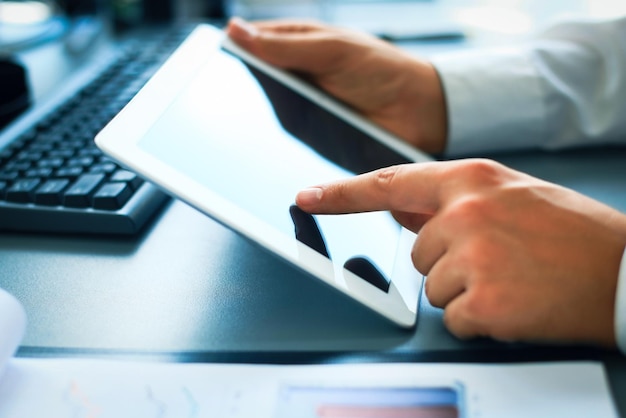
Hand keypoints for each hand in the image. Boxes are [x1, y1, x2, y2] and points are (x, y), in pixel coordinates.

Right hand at [226, 17, 447, 153]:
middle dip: (240, 87)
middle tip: (224, 96)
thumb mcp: (332, 51)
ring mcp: (302, 107)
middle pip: (254, 80)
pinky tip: (270, 142)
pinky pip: (285, 137)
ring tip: (245, 122)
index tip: (211, 59)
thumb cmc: (382, 69)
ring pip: (265, 110)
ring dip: (256, 116)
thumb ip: (285, 47)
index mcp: (299, 44)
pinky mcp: (311, 136)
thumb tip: (236, 31)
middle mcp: (296, 75)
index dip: (233, 49)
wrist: (420, 113)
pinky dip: (277, 138)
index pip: (253, 42)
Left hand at [296, 159, 625, 346]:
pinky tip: (516, 303)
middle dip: (448, 264)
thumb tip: (404, 209)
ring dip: (466, 293)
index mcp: (471, 179)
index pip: (390, 184)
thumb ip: (452, 201)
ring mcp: (473, 257)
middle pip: (416, 254)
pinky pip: (456, 320)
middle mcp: (465, 213)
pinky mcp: (484, 301)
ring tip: (512, 279)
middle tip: (500, 261)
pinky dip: (482, 320)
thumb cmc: (572, 234)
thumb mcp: (510, 195)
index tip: (309, 196)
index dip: (343, 193)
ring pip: (432, 290)